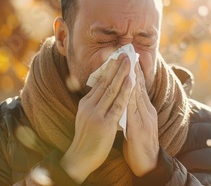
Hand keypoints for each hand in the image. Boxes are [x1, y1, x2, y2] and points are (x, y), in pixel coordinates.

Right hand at [60, 54, 131, 183]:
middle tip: (125, 52)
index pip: (99, 81)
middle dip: (116, 65)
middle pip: (105, 81)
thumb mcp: (87, 117)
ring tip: (129, 60)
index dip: (109, 67)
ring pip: (111, 89)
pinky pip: (118, 105)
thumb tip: (103, 90)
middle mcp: (89, 106)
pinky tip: (131, 82)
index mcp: (86, 103)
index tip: (116, 55)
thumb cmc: (87, 139)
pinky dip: (125, 92)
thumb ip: (96, 104)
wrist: (79, 159)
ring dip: (122, 73)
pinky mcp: (104, 124)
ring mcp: (96, 114)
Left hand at [123, 62, 158, 176]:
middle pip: (139, 87)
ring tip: (128, 63)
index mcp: (145, 110)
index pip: (138, 87)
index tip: (129, 56)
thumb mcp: (136, 124)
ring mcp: (145, 119)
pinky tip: (127, 88)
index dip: (134, 71)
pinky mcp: (140, 129)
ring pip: (138, 95)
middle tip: (128, 52)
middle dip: (133, 69)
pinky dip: (131, 97)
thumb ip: (132, 111)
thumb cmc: (140, 146)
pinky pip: (134, 110)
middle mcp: (147, 111)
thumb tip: (125, 98)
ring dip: (133, 78)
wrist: (148, 165)